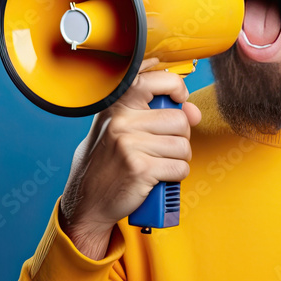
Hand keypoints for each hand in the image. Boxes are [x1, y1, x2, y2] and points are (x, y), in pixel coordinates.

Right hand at [58, 59, 201, 257]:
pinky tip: (159, 177)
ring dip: (179, 159)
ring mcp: (129, 144)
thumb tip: (193, 111)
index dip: (177, 87)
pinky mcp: (140, 169)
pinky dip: (176, 176)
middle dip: (180, 137)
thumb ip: (155, 113)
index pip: (158, 79)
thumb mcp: (120, 128)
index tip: (179, 99)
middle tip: (163, 148)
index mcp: (117, 105)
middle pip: (180, 120)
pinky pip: (180, 168)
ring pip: (183, 146)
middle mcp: (121, 121)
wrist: (87, 201)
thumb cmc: (107, 162)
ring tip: (159, 162)